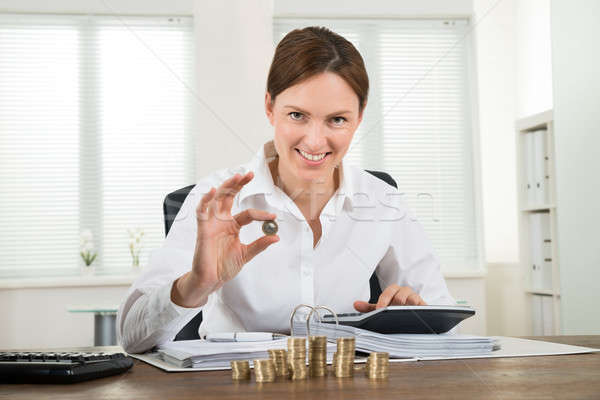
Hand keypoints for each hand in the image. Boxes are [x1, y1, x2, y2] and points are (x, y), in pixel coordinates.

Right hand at [172, 171, 278, 306]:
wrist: (212, 279)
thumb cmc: (225, 267)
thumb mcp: (246, 254)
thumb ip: (259, 245)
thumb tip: (276, 237)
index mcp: (233, 225)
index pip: (248, 213)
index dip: (261, 214)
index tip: (273, 217)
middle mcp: (222, 220)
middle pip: (229, 196)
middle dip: (239, 184)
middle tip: (250, 174)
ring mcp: (212, 223)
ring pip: (217, 198)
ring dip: (226, 186)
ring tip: (236, 177)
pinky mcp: (203, 228)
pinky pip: (201, 211)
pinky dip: (205, 200)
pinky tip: (213, 191)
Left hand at [353, 284, 426, 312]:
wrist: (411, 315)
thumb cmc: (395, 310)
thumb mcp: (381, 308)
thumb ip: (368, 307)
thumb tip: (356, 305)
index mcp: (394, 291)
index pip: (389, 291)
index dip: (384, 299)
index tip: (380, 309)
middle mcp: (405, 293)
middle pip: (400, 295)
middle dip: (394, 304)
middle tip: (390, 313)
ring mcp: (416, 299)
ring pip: (412, 300)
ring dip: (406, 308)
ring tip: (402, 316)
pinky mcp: (424, 306)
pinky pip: (423, 306)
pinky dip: (418, 311)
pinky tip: (413, 317)